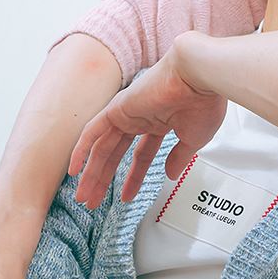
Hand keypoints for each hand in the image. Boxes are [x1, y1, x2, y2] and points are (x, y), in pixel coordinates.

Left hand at [68, 36, 226, 208]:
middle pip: (115, 153)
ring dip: (91, 172)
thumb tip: (171, 174)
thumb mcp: (194, 139)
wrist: (198, 78)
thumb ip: (179, 157)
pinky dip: (81, 149)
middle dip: (104, 178)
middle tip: (94, 200)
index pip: (141, 154)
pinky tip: (74, 169)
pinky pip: (92, 131)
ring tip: (84, 195)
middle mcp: (141, 117)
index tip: (127, 196)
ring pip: (102, 146)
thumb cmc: (203, 101)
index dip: (134, 177)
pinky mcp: (117, 108)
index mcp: (160, 122)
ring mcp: (128, 113)